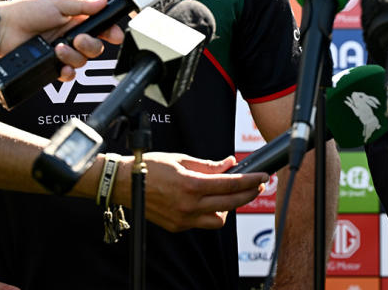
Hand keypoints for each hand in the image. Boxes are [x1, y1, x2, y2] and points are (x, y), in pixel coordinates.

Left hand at [0, 0, 124, 80]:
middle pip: (95, 47)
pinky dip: (66, 72)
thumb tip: (103, 2)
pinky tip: (60, 66)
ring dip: (73, 56)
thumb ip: (82, 5)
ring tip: (58, 49)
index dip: (110, 32)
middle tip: (78, 40)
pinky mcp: (51, 65)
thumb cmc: (25, 11)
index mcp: (76, 19)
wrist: (3, 29)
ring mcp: (62, 52)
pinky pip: (68, 74)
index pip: (101, 27)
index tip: (114, 35)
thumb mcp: (56, 2)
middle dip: (90, 45)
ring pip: (82, 61)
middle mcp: (71, 36)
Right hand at [133, 153, 267, 231]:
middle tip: (257, 185)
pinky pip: (202, 223)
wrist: (123, 184)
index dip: (251, 181)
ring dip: (228, 207)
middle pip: (231, 203)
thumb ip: (209, 165)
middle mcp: (189, 206)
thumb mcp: (181, 159)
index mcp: (191, 185)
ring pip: (219, 220)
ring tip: (228, 194)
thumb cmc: (150, 167)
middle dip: (249, 194)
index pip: (230, 184)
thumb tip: (231, 163)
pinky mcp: (177, 227)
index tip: (264, 177)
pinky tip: (208, 200)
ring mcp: (183, 219)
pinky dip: (209, 212)